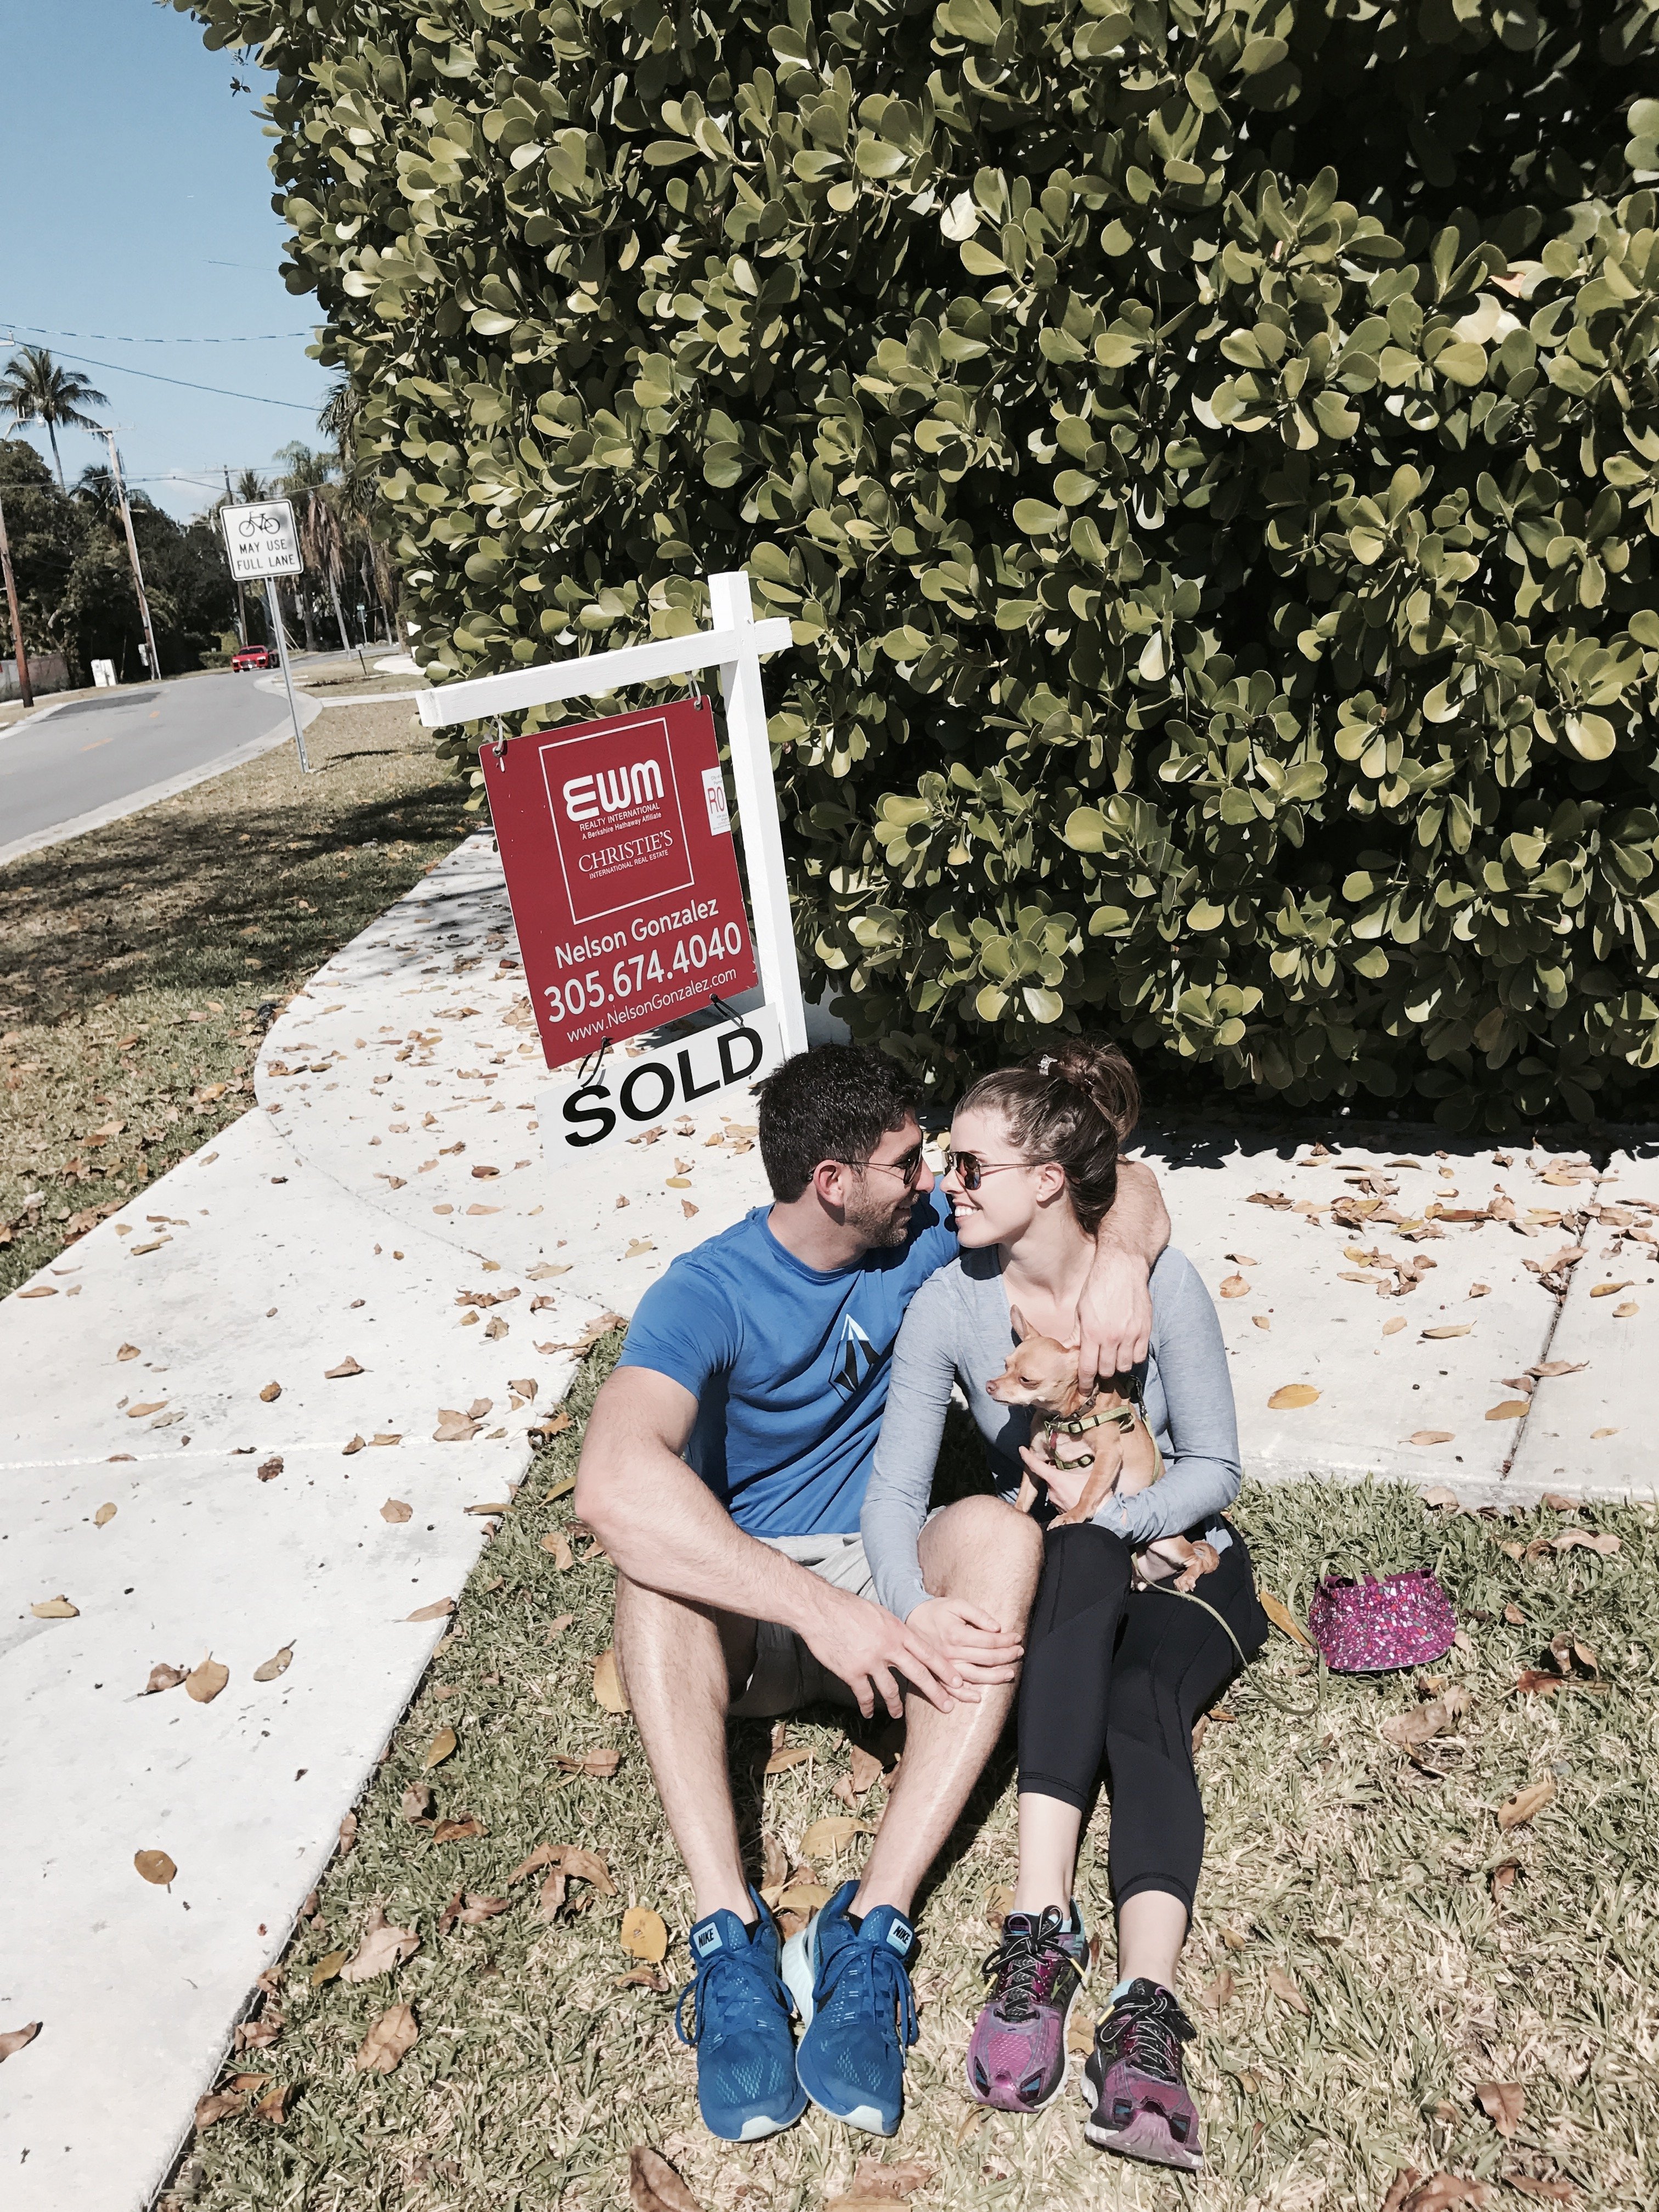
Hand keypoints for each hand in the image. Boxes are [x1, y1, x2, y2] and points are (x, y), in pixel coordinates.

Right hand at [797, 1583, 954, 1720]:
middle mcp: (888, 1647)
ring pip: (891, 1689)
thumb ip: (893, 1629)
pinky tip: (868, 1713)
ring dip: (896, 1706)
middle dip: (935, 1692)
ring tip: (898, 1715)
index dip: (944, 1669)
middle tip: (947, 1706)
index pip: (928, 1652)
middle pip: (918, 1674)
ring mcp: (870, 1661)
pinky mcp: (852, 1673)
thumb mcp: (879, 1612)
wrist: (820, 1610)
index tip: (958, 1681)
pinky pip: (864, 1695)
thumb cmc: (848, 1607)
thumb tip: (903, 1640)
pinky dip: (867, 1706)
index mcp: (897, 1630)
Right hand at [907, 1597, 1024, 1695]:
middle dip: (1007, 1656)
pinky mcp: (936, 1673)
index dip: (1006, 1640)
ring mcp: (944, 1666)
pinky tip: (978, 1698)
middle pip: (986, 1659)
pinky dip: (965, 1696)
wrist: (909, 1618)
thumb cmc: (936, 1610)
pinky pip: (952, 1690)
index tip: (1017, 1638)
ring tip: (1010, 1674)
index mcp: (957, 1634)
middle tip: (1019, 1652)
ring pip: (975, 1676)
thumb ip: (978, 1614)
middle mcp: (951, 1652)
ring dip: (995, 1677)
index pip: (990, 1641)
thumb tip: (997, 1627)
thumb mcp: (956, 1604)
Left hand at [1019, 1441, 1093, 1517]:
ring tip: (1077, 1485)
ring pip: (1054, 1488)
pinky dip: (1065, 1495)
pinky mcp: (1060, 1512)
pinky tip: (1077, 1496)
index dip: (1027, 1456)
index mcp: (1056, 1480)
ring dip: (1061, 1485)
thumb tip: (1084, 1455)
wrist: (1100, 1519)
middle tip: (1069, 1469)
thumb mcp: (1091, 1475)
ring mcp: (1055, 1503)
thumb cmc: (1096, 1497)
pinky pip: (1059, 1499)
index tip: (1021, 1449)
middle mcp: (1052, 1491)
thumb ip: (1083, 1465)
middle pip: (1049, 1477)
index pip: (1036, 1466)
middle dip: (1056, 1473)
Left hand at [1076, 1242, 1152, 1387]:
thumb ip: (1076, 1335)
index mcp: (1092, 1333)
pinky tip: (1126, 1350)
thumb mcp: (1080, 1311)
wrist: (1122, 1269)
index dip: (1085, 1383)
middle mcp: (1112, 1337)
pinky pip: (1139, 1356)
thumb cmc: (1097, 1287)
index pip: (1087, 1369)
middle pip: (1107, 1371)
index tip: (1084, 1390)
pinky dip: (1132, 1357)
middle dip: (1100, 1373)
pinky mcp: (1145, 1331)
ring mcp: (1131, 1335)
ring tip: (1112, 1358)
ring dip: (1117, 1365)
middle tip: (1098, 1368)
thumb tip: (1067, 1353)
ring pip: (1124, 1366)